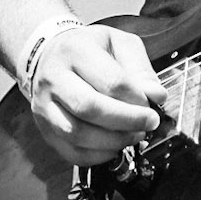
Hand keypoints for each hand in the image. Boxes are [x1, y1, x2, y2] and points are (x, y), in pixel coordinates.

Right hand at [28, 23, 166, 162]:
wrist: (50, 55)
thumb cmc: (89, 49)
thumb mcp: (119, 43)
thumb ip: (140, 68)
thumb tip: (156, 96)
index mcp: (75, 51)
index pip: (111, 82)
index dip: (137, 99)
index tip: (153, 106)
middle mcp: (54, 78)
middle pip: (90, 108)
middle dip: (127, 122)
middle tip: (149, 124)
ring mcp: (44, 106)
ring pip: (77, 134)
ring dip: (113, 141)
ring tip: (134, 135)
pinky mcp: (44, 128)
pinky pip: (70, 151)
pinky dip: (98, 156)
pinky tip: (114, 147)